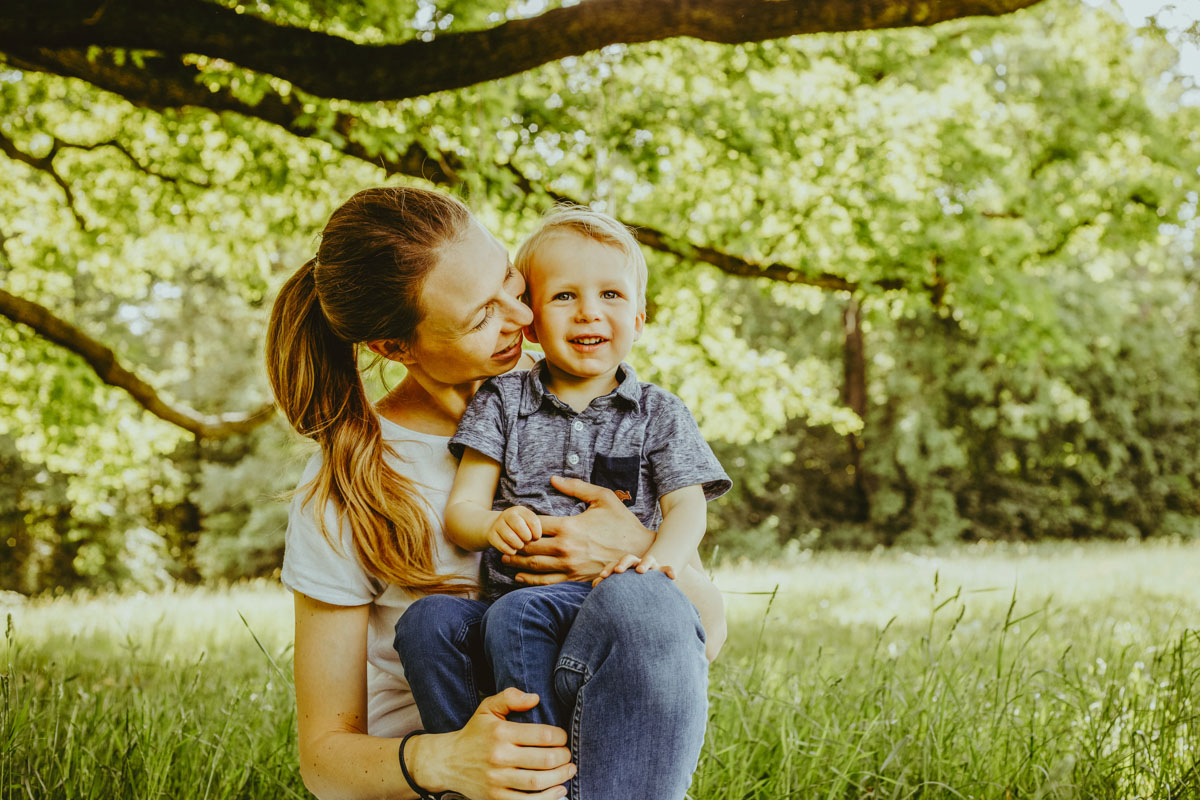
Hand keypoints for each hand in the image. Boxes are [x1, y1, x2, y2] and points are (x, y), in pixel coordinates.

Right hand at [411, 687, 574, 798]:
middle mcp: (499, 756)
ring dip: (560, 777)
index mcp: (500, 733)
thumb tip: (535, 698)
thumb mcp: (487, 708)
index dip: (560, 736)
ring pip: (538, 781)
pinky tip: (559, 790)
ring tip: (569, 770)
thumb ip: (510, 697)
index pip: (542, 734)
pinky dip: (547, 798)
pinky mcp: (495, 798)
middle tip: (568, 755)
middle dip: (563, 757)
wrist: (447, 762)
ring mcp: (497, 780)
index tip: (562, 737)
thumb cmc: (474, 733)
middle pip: (544, 759)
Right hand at [489, 506, 541, 555]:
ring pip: (510, 537)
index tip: (536, 538)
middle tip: (527, 541)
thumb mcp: (527, 523)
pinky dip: (510, 551)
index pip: (533, 521)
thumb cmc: (518, 527)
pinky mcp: (491, 535)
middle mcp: (508, 514)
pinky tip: (512, 550)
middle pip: (519, 527)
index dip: (536, 533)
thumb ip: (534, 528)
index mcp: (520, 510)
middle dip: (526, 538)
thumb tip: (536, 539)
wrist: (496, 526)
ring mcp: (498, 524)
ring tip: (520, 545)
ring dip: (518, 545)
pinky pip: (502, 546)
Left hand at [503, 476, 654, 585]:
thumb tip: (553, 479)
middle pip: (529, 547)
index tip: (515, 520)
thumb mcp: (603, 498)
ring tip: (505, 559)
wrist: (640, 551)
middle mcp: (566, 548)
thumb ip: (576, 487)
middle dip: (514, 544)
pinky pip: (547, 582)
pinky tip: (520, 578)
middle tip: (503, 542)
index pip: (535, 524)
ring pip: (534, 566)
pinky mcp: (575, 579)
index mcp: (569, 526)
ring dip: (517, 563)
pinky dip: (530, 581)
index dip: (522, 522)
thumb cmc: (622, 523)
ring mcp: (570, 566)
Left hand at [592, 554, 675, 586]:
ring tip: (640, 571)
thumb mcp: (620, 586)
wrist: (650, 587)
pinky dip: (670, 571)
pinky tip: (673, 577)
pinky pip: (668, 569)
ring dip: (644, 563)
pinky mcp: (663, 573)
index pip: (615, 564)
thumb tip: (595, 585)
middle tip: (618, 571)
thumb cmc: (630, 588)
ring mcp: (651, 567)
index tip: (602, 577)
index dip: (609, 569)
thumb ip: (608, 584)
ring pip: (649, 559)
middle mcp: (637, 564)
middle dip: (623, 563)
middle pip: (629, 558)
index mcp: (625, 567)